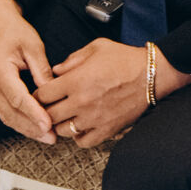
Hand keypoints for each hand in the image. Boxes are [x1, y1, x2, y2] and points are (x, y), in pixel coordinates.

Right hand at [0, 0, 55, 142]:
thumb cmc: (11, 29)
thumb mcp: (32, 45)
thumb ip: (42, 69)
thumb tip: (53, 92)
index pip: (18, 98)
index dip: (34, 114)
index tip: (48, 125)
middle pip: (10, 113)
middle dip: (31, 128)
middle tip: (51, 138)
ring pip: (6, 116)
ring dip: (25, 128)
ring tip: (45, 137)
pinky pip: (4, 111)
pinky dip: (19, 121)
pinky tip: (34, 127)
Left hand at [31, 37, 190, 149]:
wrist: (152, 75)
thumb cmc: (126, 59)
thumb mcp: (97, 47)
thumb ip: (72, 59)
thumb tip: (56, 70)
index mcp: (76, 80)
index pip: (42, 95)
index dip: (38, 95)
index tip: (41, 94)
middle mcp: (81, 102)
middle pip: (49, 115)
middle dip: (46, 111)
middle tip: (50, 107)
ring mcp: (94, 118)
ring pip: (63, 131)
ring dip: (61, 124)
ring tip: (65, 117)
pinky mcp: (107, 129)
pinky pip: (84, 142)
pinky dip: (79, 137)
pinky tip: (82, 127)